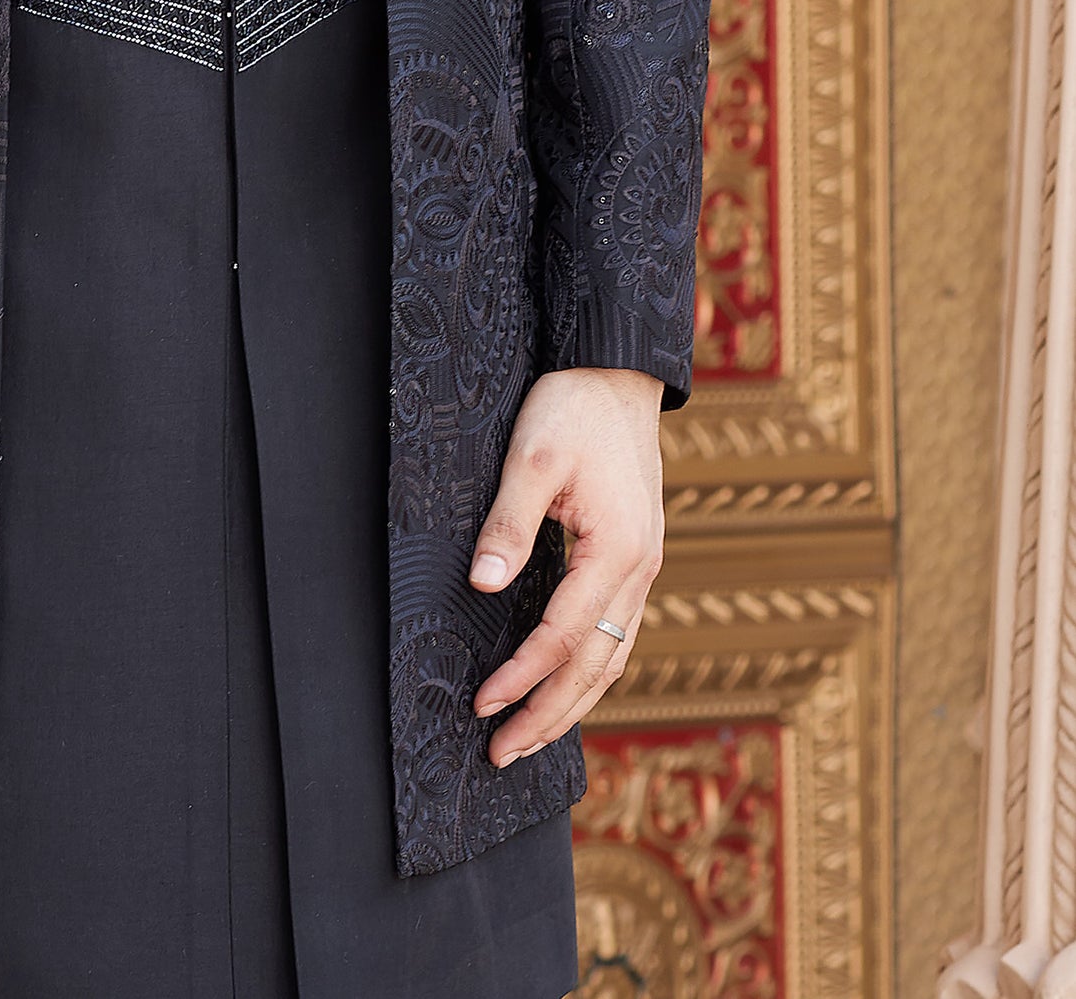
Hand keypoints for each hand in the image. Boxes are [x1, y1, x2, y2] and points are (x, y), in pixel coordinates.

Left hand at [467, 366, 664, 764]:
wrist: (619, 373)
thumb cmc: (574, 407)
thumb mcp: (532, 455)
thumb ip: (509, 522)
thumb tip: (482, 584)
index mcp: (617, 551)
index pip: (563, 637)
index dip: (522, 676)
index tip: (483, 705)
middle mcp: (639, 570)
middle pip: (595, 665)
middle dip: (548, 715)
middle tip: (502, 754)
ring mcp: (644, 567)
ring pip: (612, 656)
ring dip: (572, 702)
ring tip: (530, 737)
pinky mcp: (637, 558)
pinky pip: (618, 633)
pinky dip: (591, 670)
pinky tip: (567, 685)